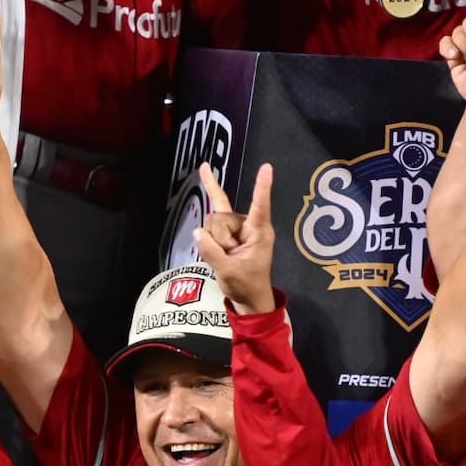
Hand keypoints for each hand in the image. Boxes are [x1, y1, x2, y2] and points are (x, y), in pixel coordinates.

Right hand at [193, 162, 277, 315]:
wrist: (249, 297)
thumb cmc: (246, 285)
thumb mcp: (228, 272)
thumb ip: (212, 252)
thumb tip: (198, 232)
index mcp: (259, 232)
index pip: (260, 206)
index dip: (261, 187)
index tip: (266, 167)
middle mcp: (249, 224)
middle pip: (222, 217)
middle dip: (218, 237)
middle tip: (229, 257)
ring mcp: (237, 226)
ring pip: (214, 221)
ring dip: (214, 240)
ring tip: (226, 256)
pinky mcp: (228, 230)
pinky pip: (213, 218)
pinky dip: (210, 213)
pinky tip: (206, 177)